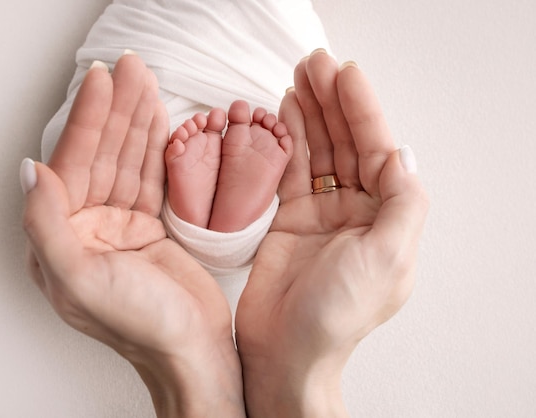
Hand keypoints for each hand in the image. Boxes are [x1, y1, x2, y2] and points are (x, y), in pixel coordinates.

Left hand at [22, 55, 243, 416]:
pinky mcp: (147, 227)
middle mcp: (85, 229)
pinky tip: (157, 120)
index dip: (88, 122)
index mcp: (60, 241)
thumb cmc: (140, 325)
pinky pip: (148, 177)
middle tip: (131, 69)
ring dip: (135, 122)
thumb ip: (47, 225)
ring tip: (146, 82)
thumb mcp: (82, 281)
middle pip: (100, 156)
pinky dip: (154, 148)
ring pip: (126, 162)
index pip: (71, 167)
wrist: (193, 350)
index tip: (104, 83)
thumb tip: (28, 170)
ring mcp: (117, 227)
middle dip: (115, 111)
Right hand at [236, 51, 428, 416]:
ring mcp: (321, 214)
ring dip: (311, 114)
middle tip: (314, 64)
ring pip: (319, 153)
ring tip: (298, 77)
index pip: (378, 151)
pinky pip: (289, 171)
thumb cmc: (338, 314)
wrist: (285, 351)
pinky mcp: (287, 219)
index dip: (362, 110)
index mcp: (387, 219)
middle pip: (347, 144)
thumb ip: (402, 201)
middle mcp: (357, 212)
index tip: (344, 75)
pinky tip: (284, 114)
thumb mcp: (389, 257)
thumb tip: (401, 153)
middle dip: (333, 102)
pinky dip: (287, 142)